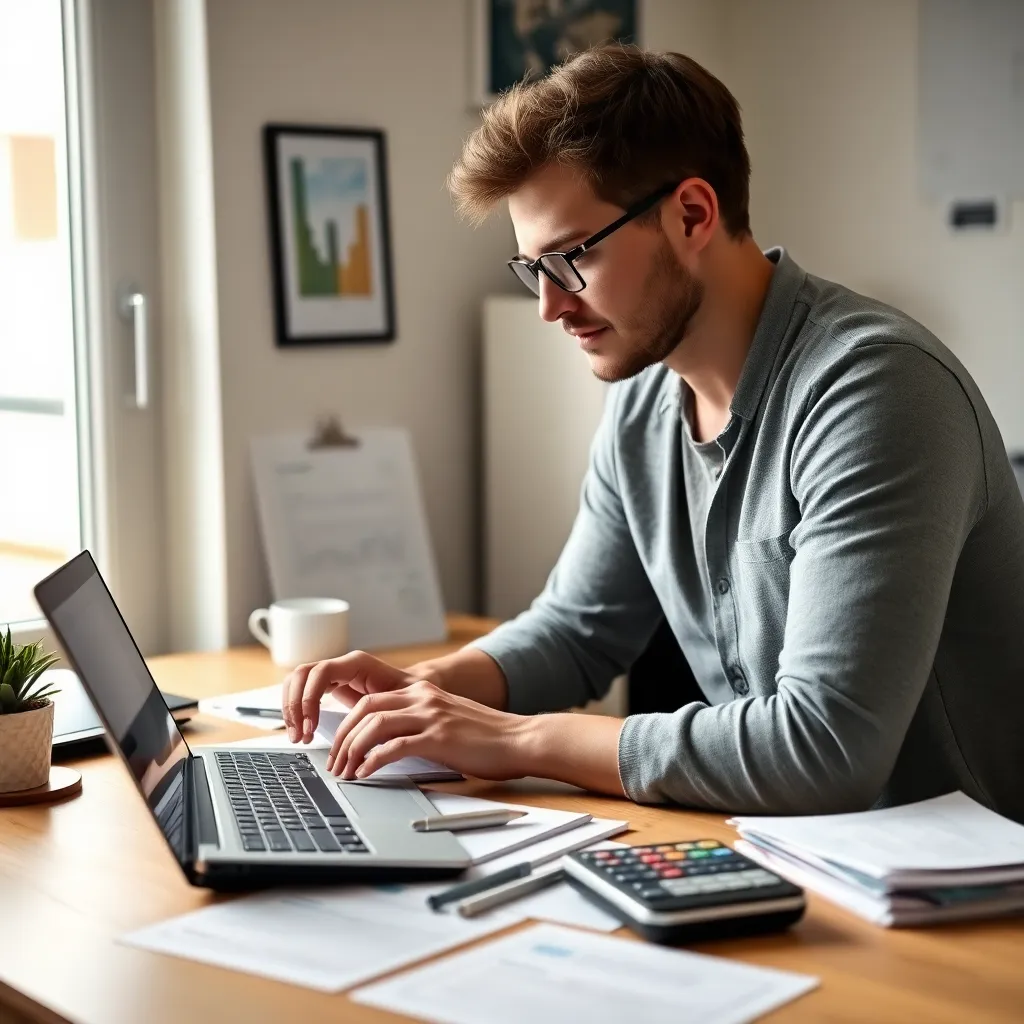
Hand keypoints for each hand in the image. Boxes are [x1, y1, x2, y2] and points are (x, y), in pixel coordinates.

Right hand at [280, 650, 425, 743]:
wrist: (414, 690)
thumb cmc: (410, 695)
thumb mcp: (398, 699)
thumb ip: (383, 707)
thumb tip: (369, 725)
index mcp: (356, 663)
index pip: (320, 673)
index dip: (309, 699)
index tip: (311, 726)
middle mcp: (341, 665)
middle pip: (300, 675)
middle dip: (294, 706)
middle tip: (299, 735)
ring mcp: (333, 673)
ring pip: (296, 682)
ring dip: (291, 709)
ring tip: (298, 736)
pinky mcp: (329, 685)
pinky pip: (302, 692)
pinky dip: (296, 711)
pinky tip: (302, 731)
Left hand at [325, 680, 530, 780]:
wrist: (521, 739)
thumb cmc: (488, 738)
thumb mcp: (448, 721)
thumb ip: (420, 724)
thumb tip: (388, 747)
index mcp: (423, 692)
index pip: (371, 700)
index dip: (348, 724)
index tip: (339, 747)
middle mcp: (424, 698)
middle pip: (365, 709)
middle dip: (343, 737)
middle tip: (334, 763)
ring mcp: (431, 716)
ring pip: (375, 725)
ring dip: (352, 750)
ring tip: (345, 772)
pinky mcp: (440, 737)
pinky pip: (395, 746)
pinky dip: (374, 760)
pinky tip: (365, 773)